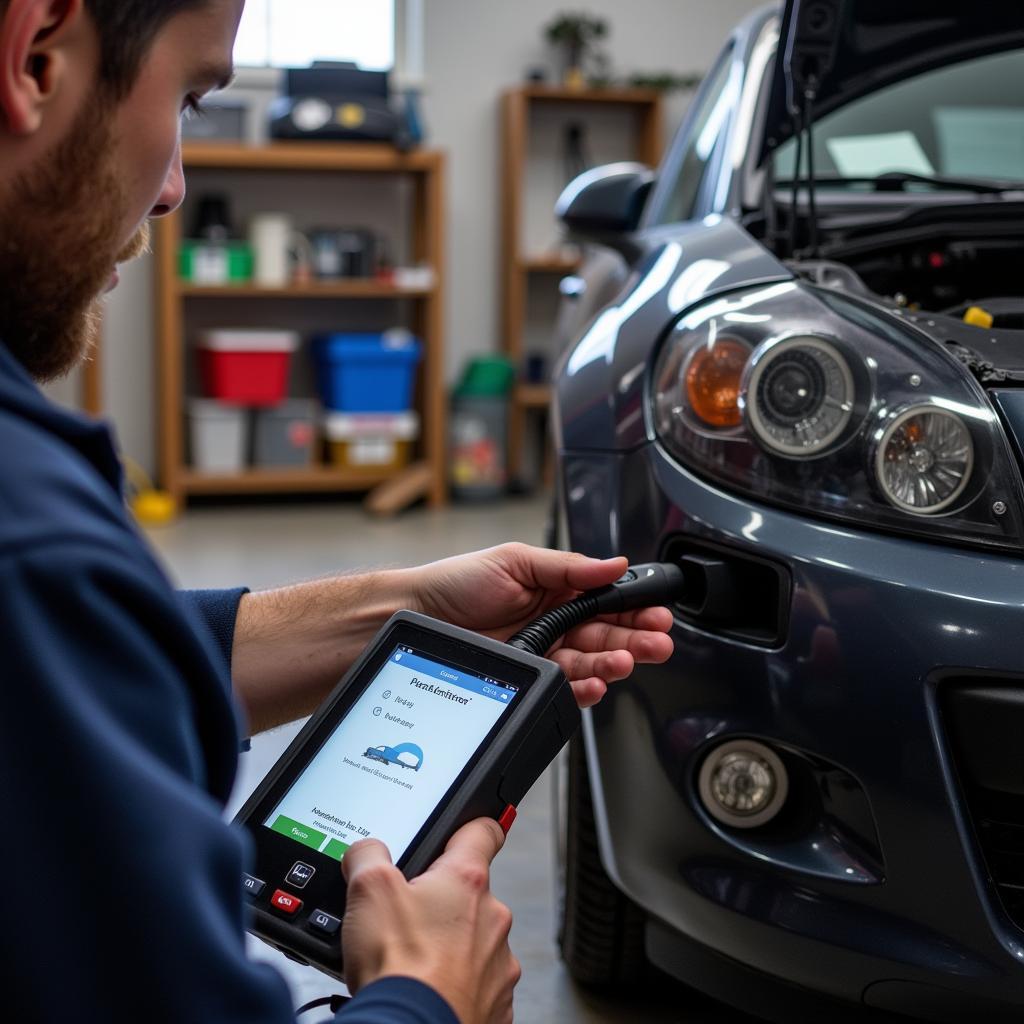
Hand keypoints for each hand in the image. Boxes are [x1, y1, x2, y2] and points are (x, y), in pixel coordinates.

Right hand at [341, 819, 518, 1023]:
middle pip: (470, 893)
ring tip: (413, 962)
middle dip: (441, 902)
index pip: (484, 831)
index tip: (464, 830)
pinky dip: (456, 984)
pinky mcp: (497, 1003)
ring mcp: (498, 963)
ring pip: (474, 941)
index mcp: (467, 879)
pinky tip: (428, 989)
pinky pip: (477, 983)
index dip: (470, 825)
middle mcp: (493, 918)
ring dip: (450, 946)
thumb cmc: (398, 966)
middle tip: (407, 919)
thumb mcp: (367, 889)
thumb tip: (367, 850)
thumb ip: (368, 855)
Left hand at [406, 543, 673, 706]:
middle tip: (657, 643)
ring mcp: (543, 650)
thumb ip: (568, 567)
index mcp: (556, 588)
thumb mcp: (515, 560)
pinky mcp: (529, 676)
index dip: (634, 607)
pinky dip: (584, 686)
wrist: (416, 616)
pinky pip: (565, 685)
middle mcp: (554, 620)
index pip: (606, 598)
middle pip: (606, 633)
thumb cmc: (457, 583)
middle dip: (635, 639)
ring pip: (590, 661)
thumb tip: (614, 564)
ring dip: (612, 663)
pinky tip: (596, 682)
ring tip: (626, 661)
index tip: (657, 613)